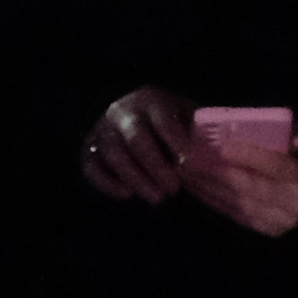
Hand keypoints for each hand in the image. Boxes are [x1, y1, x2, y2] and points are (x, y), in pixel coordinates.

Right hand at [82, 86, 194, 203]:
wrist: (130, 109)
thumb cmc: (167, 117)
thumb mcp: (183, 113)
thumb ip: (194, 130)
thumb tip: (209, 153)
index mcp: (151, 100)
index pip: (162, 119)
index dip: (175, 140)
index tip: (189, 161)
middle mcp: (122, 111)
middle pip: (136, 138)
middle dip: (155, 166)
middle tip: (173, 189)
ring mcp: (102, 129)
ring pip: (113, 154)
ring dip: (135, 178)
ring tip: (156, 198)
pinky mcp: (88, 148)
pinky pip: (91, 167)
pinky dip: (107, 183)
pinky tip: (127, 195)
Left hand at [179, 113, 297, 237]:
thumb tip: (295, 139)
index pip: (277, 167)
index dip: (250, 156)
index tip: (223, 145)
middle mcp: (293, 202)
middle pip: (251, 188)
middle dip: (218, 173)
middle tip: (191, 158)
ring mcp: (278, 220)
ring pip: (238, 204)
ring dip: (209, 188)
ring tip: (186, 172)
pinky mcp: (265, 230)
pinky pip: (235, 216)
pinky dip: (214, 202)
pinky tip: (197, 190)